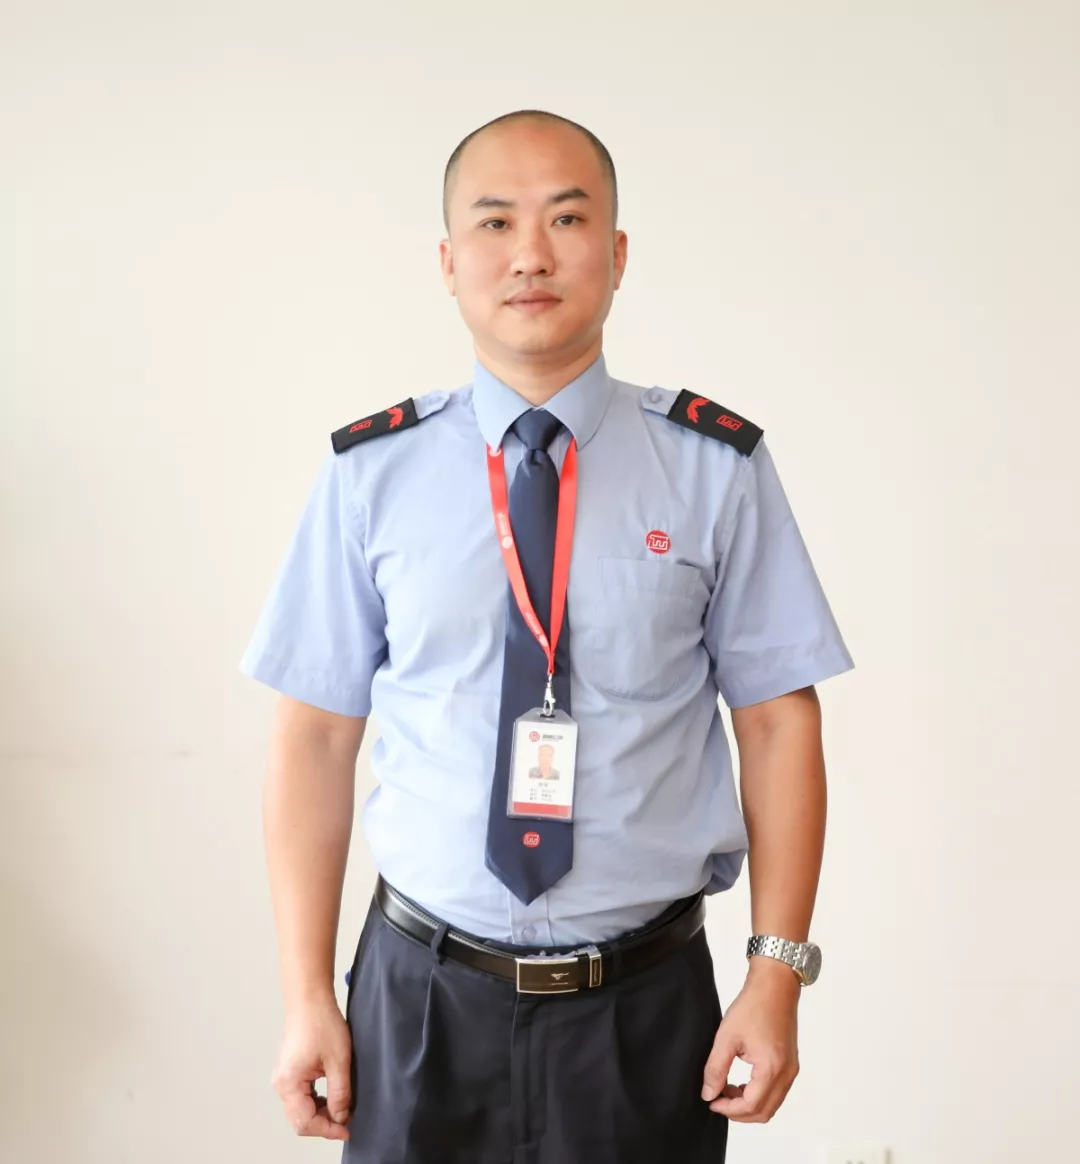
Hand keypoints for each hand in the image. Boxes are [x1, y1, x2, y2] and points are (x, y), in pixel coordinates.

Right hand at [271, 995, 352, 1140]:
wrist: (310, 999)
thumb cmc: (322, 1022)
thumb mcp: (339, 1060)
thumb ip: (340, 1093)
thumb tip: (341, 1117)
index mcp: (289, 1083)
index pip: (306, 1122)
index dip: (328, 1130)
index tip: (347, 1129)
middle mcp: (281, 1084)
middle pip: (300, 1120)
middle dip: (323, 1124)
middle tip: (346, 1120)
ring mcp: (283, 1077)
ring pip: (300, 1109)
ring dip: (320, 1113)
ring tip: (342, 1107)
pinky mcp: (288, 1070)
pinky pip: (299, 1097)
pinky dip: (315, 1101)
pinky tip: (331, 1096)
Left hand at [700, 960, 800, 1122]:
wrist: (775, 986)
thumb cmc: (753, 1005)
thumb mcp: (726, 1037)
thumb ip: (715, 1068)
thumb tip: (708, 1093)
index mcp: (771, 1068)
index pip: (751, 1106)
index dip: (729, 1109)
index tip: (712, 1102)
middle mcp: (786, 1074)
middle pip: (764, 1112)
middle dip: (739, 1112)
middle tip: (718, 1099)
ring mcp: (791, 1070)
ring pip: (771, 1104)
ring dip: (749, 1104)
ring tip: (727, 1089)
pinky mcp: (790, 1064)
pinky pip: (776, 1092)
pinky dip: (759, 1094)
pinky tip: (741, 1082)